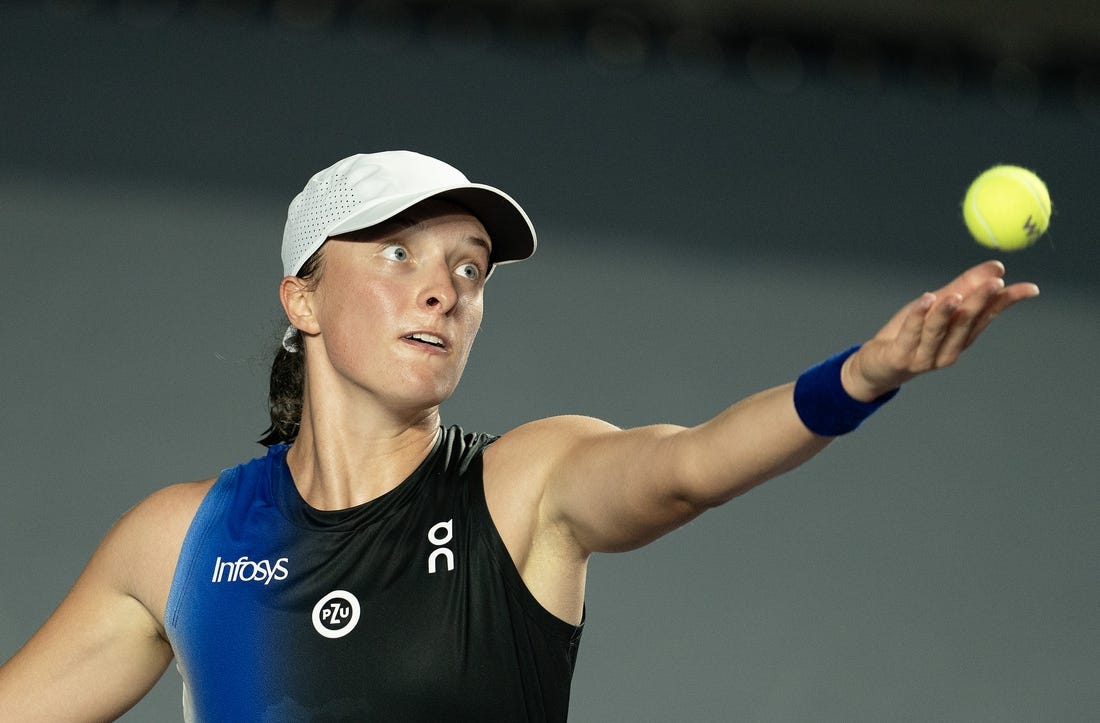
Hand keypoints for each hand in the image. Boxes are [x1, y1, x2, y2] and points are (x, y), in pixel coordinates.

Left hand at [842, 260, 1039, 400]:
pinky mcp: (900, 357)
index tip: (1029, 288)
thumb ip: (964, 287)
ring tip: (955, 295)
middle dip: (980, 302)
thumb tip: (997, 267)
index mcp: (960, 338)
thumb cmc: (909, 334)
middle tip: (995, 283)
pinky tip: (925, 299)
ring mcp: (924, 357)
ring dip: (946, 313)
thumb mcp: (936, 306)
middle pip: (966, 324)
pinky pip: (910, 334)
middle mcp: (948, 350)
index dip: (1007, 302)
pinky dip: (918, 316)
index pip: (987, 317)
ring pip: (938, 331)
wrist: (876, 366)